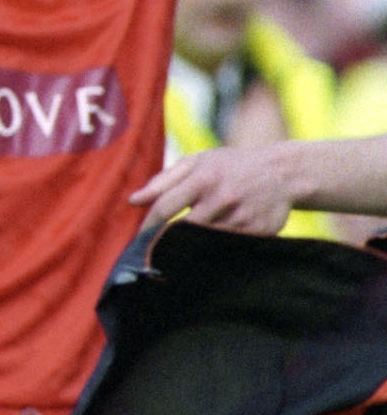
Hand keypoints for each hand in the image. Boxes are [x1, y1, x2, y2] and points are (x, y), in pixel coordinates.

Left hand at [128, 142, 302, 236]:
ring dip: (193, 248)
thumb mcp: (196, 162)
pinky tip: (211, 249)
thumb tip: (132, 201)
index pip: (165, 207)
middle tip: (156, 251)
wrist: (283, 172)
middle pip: (184, 229)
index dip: (147, 226)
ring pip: (207, 242)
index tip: (137, 239)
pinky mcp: (259, 232)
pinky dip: (217, 250)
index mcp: (203, 178)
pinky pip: (230, 248)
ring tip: (182, 251)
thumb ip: (162, 181)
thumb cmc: (230, 166)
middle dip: (168, 241)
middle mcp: (223, 197)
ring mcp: (243, 216)